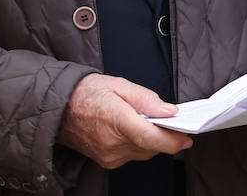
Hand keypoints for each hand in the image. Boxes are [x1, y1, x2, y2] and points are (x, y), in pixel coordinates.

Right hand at [57, 73, 192, 168]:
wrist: (59, 108)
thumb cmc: (88, 93)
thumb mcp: (120, 85)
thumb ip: (148, 99)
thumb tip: (170, 111)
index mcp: (117, 120)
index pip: (151, 138)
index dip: (173, 141)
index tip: (187, 137)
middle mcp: (113, 143)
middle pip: (151, 147)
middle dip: (163, 136)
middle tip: (168, 122)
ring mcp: (108, 155)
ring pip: (143, 153)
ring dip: (150, 140)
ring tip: (146, 121)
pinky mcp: (106, 161)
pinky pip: (131, 155)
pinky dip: (137, 144)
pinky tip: (132, 130)